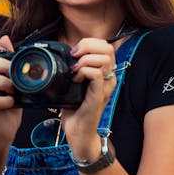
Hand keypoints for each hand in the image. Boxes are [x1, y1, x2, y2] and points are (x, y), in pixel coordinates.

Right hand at [0, 35, 22, 146]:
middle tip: (16, 74)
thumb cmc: (9, 104)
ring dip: (8, 84)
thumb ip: (9, 61)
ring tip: (14, 91)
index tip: (5, 48)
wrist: (5, 130)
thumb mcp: (12, 80)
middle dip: (5, 65)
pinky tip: (12, 103)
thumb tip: (6, 39)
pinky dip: (7, 101)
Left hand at [61, 37, 116, 158]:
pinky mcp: (98, 95)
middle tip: (74, 57)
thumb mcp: (74, 83)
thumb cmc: (75, 108)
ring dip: (85, 60)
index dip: (89, 43)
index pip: (105, 46)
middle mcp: (108, 78)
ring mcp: (105, 87)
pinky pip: (96, 74)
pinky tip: (76, 79)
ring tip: (75, 70)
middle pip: (107, 48)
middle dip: (87, 47)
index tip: (74, 52)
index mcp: (105, 73)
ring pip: (103, 58)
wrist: (78, 132)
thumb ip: (75, 68)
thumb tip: (64, 53)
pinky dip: (83, 72)